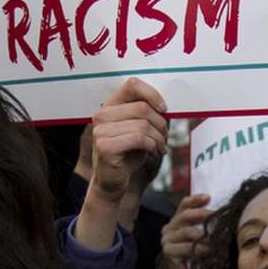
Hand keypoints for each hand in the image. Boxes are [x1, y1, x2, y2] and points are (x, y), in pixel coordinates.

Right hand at [76, 78, 167, 248]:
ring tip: (159, 147)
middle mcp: (102, 115)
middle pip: (143, 108)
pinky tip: (153, 153)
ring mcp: (100, 130)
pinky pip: (139, 138)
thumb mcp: (141, 130)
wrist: (114, 183)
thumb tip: (167, 105)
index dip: (152, 94)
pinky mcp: (105, 146)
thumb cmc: (129, 155)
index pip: (132, 85)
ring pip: (143, 125)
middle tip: (164, 138)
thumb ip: (149, 114)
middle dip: (161, 125)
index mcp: (110, 106)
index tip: (164, 109)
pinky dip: (152, 146)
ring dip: (159, 138)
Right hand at [160, 194, 211, 268]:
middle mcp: (169, 228)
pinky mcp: (168, 252)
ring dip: (205, 235)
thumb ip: (208, 225)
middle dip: (203, 215)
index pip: (183, 205)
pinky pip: (186, 247)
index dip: (195, 200)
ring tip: (218, 238)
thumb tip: (226, 213)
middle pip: (185, 216)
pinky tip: (210, 251)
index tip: (209, 197)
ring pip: (187, 232)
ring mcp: (166, 240)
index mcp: (177, 221)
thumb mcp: (203, 238)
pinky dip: (200, 248)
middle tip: (218, 216)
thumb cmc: (198, 256)